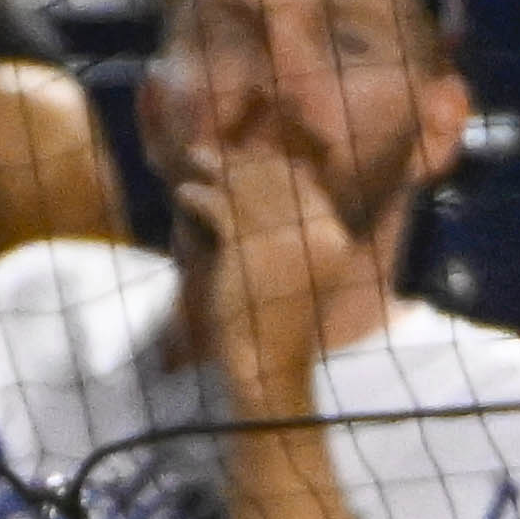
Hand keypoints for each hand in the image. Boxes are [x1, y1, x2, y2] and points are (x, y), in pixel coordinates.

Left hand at [182, 129, 363, 417]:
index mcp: (334, 239)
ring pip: (247, 189)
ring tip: (196, 158)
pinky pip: (222, 209)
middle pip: (277, 181)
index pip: (306, 188)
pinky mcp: (250, 249)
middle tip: (216, 152)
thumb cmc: (274, 330)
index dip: (275, 168)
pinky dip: (200, 197)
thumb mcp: (294, 278)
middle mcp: (316, 233)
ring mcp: (284, 239)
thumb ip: (291, 241)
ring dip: (219, 170)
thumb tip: (266, 207)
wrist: (267, 366)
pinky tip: (185, 192)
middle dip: (244, 161)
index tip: (251, 157)